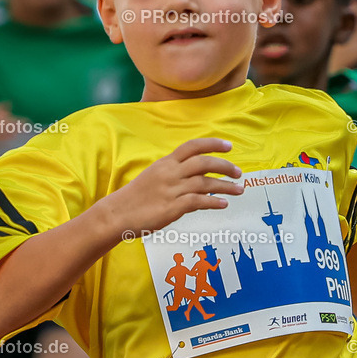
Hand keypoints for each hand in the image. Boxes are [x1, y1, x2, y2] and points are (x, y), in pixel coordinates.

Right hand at [103, 137, 242, 237]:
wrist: (117, 213)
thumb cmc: (136, 197)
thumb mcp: (154, 177)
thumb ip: (174, 173)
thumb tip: (196, 175)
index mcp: (166, 163)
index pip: (192, 146)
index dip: (212, 144)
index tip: (229, 146)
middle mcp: (170, 173)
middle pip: (204, 163)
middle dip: (225, 166)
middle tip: (239, 173)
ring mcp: (171, 190)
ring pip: (205, 183)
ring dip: (226, 186)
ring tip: (239, 190)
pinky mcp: (172, 208)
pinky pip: (198, 201)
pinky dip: (214, 202)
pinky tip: (223, 204)